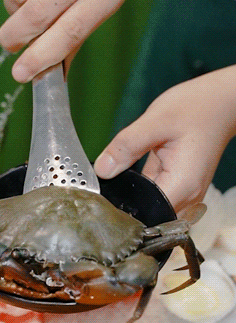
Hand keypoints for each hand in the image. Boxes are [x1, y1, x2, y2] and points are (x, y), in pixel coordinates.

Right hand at [0, 0, 126, 81]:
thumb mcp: (96, 7)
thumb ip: (73, 37)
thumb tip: (51, 76)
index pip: (71, 31)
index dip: (42, 56)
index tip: (20, 75)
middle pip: (37, 15)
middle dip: (16, 37)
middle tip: (10, 46)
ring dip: (14, 11)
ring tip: (25, 9)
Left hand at [94, 66, 235, 215]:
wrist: (220, 102)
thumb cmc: (197, 107)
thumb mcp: (156, 121)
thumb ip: (126, 147)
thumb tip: (102, 170)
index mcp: (182, 187)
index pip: (145, 218)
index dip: (121, 213)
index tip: (102, 202)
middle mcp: (186, 198)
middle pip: (147, 219)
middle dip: (124, 207)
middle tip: (103, 190)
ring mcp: (184, 196)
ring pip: (149, 210)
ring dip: (132, 198)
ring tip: (117, 178)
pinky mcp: (179, 189)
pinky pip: (153, 198)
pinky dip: (140, 190)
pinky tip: (132, 174)